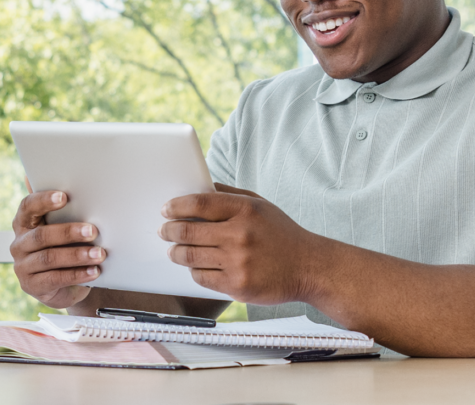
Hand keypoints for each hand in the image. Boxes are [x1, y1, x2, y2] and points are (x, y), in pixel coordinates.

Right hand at [10, 177, 106, 308]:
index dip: (44, 200)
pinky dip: (77, 274)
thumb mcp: (64, 225)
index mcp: (25, 222)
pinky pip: (55, 279)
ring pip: (49, 258)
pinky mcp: (32, 286)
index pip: (28, 206)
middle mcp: (19, 243)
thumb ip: (63, 206)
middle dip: (69, 232)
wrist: (67, 283)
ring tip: (100, 254)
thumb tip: (57, 174)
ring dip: (77, 255)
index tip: (64, 196)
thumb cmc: (67, 246)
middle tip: (94, 231)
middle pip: (41, 235)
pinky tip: (94, 271)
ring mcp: (23, 266)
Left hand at [158, 183, 321, 304]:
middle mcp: (241, 234)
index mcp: (247, 209)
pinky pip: (201, 277)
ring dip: (175, 252)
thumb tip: (199, 189)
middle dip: (169, 230)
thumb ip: (230, 195)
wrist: (309, 267)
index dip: (177, 206)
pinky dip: (193, 271)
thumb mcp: (261, 205)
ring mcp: (238, 261)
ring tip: (173, 250)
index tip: (167, 209)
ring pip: (189, 256)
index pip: (200, 202)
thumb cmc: (282, 235)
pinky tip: (195, 266)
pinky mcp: (237, 285)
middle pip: (188, 230)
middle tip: (164, 230)